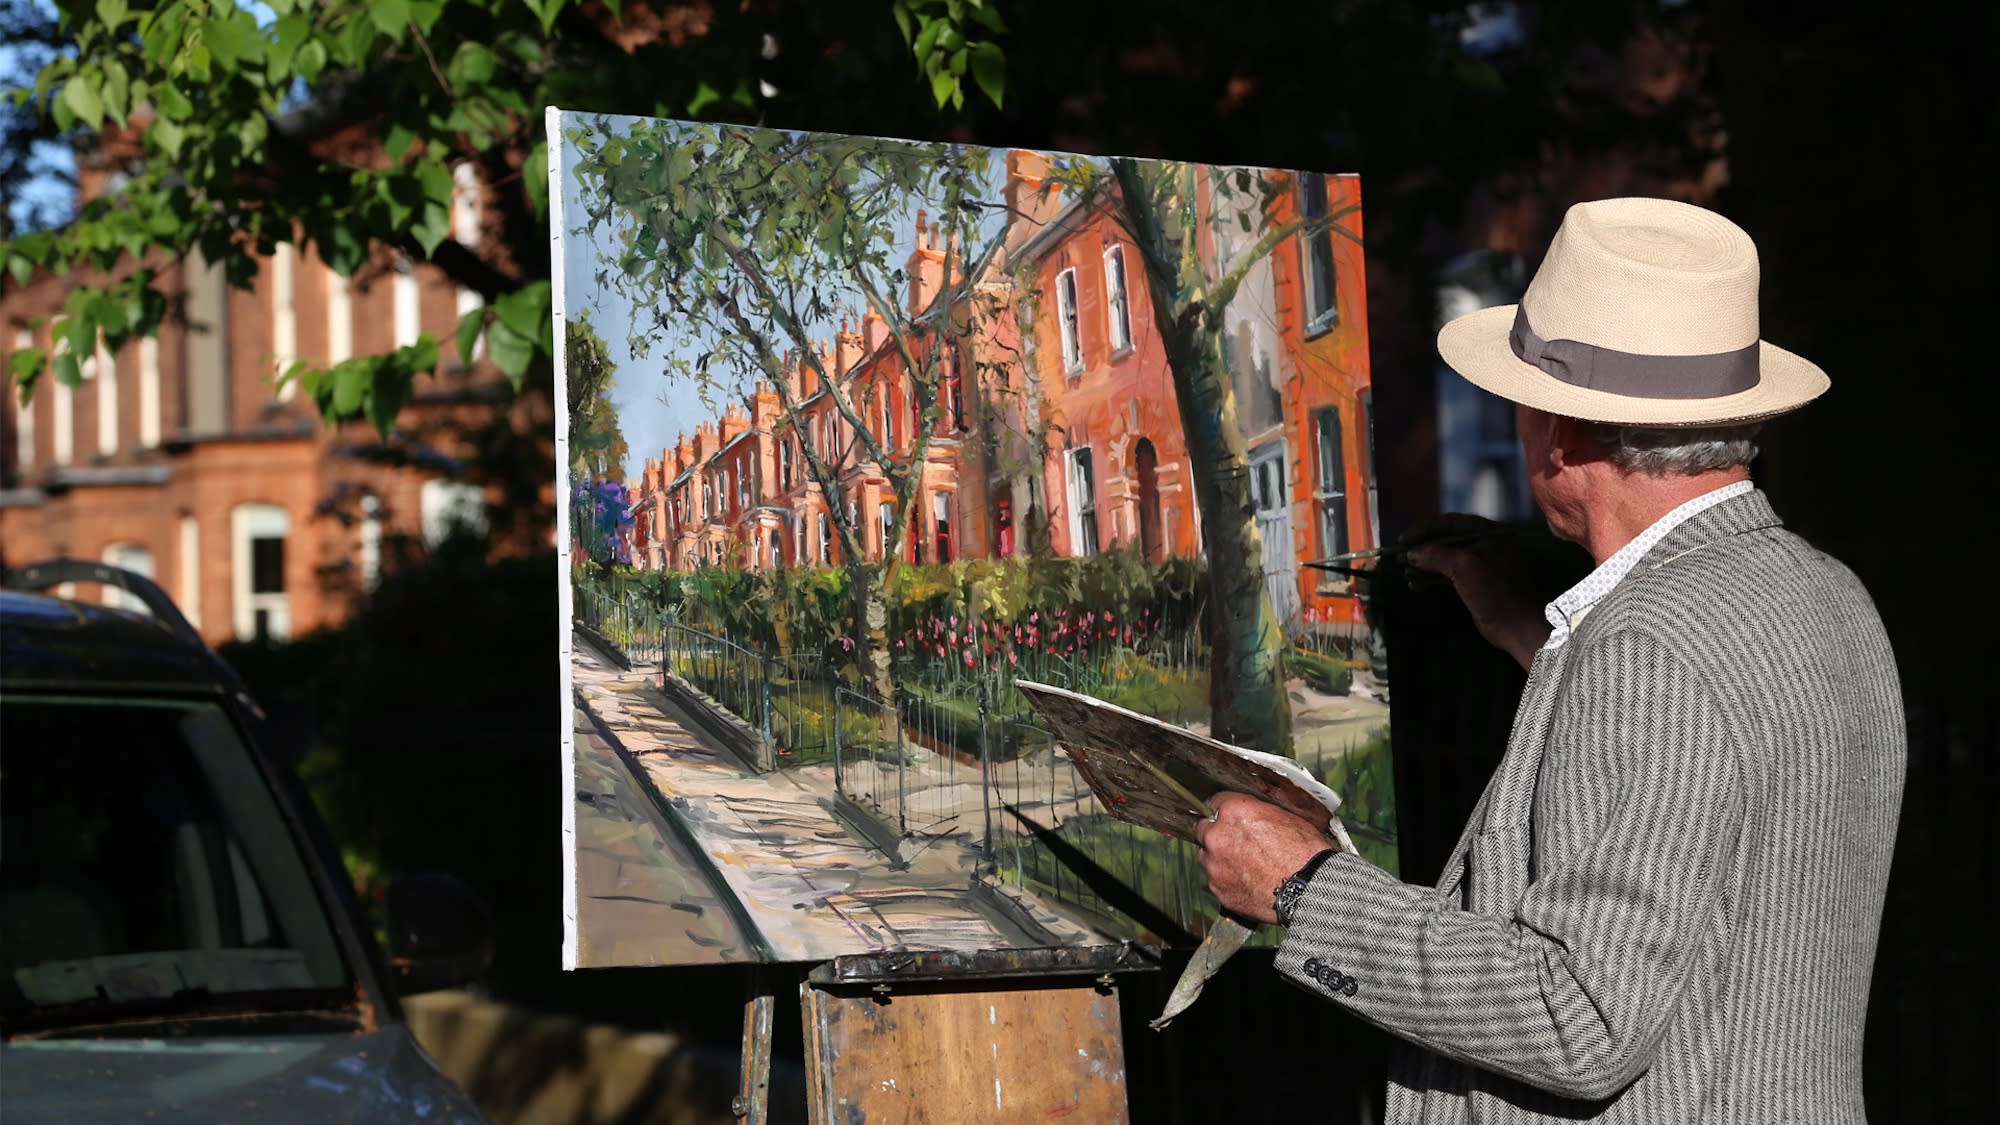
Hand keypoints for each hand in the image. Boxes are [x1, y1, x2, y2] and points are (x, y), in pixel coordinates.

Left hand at [1194, 791, 1330, 925]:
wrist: (1308, 889)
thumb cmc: (1303, 853)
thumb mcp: (1285, 817)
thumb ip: (1256, 812)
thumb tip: (1250, 814)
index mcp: (1234, 812)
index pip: (1215, 803)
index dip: (1225, 811)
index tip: (1229, 818)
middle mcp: (1218, 837)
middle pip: (1205, 830)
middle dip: (1218, 834)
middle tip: (1237, 843)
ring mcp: (1214, 865)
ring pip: (1207, 856)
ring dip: (1220, 858)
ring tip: (1245, 865)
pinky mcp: (1218, 889)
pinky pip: (1215, 880)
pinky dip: (1227, 880)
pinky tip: (1247, 881)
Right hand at [1402, 514, 1550, 669]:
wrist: (1517, 627)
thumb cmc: (1495, 593)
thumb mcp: (1465, 568)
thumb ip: (1436, 555)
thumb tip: (1411, 552)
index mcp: (1491, 533)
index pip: (1451, 523)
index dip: (1424, 530)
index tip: (1403, 540)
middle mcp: (1487, 544)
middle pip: (1447, 540)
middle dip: (1422, 549)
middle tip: (1400, 555)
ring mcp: (1482, 564)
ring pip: (1446, 558)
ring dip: (1425, 565)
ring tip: (1404, 571)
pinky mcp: (1476, 583)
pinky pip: (1450, 574)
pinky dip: (1432, 578)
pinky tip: (1416, 585)